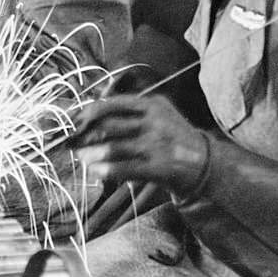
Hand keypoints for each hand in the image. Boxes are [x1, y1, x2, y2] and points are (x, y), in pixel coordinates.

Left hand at [66, 94, 208, 192]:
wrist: (205, 162)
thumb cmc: (172, 135)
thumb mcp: (158, 111)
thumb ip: (129, 107)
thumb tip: (91, 108)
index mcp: (151, 104)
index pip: (111, 104)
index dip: (87, 112)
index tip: (72, 120)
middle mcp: (154, 121)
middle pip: (108, 126)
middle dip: (85, 136)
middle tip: (72, 143)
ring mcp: (157, 144)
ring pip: (114, 148)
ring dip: (92, 154)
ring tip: (81, 158)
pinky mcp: (160, 167)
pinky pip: (126, 168)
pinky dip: (106, 171)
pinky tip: (96, 172)